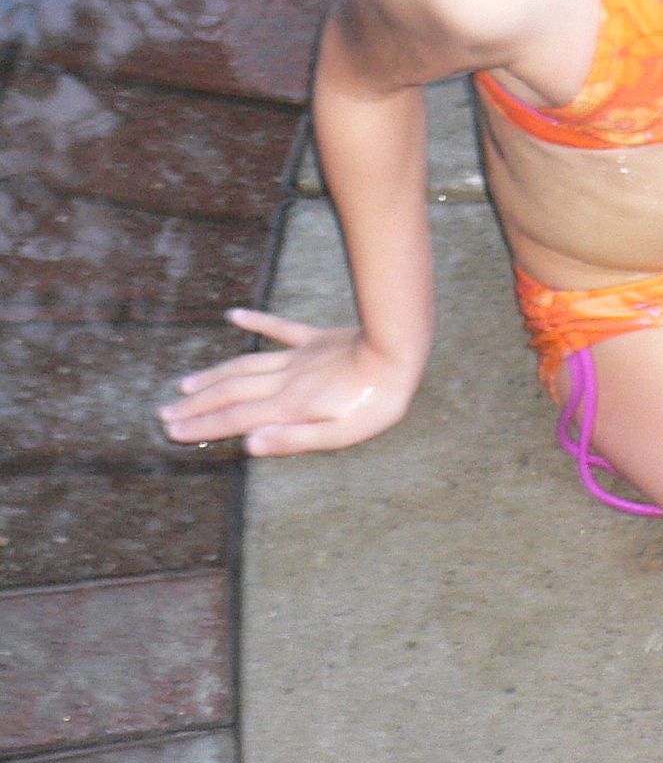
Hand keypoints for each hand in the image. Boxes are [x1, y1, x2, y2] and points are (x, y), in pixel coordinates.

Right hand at [158, 311, 421, 457]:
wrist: (397, 352)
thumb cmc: (374, 403)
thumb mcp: (339, 436)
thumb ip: (293, 441)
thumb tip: (248, 446)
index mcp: (288, 407)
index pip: (234, 420)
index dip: (201, 426)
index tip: (172, 432)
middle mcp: (285, 381)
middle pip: (230, 393)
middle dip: (196, 405)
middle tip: (165, 413)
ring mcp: (298, 358)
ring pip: (245, 366)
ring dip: (213, 376)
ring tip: (186, 384)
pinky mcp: (315, 340)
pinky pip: (280, 329)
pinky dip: (255, 322)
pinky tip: (235, 316)